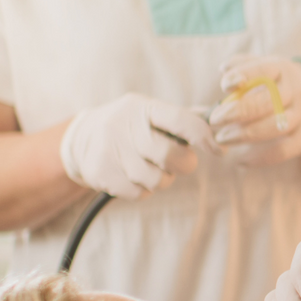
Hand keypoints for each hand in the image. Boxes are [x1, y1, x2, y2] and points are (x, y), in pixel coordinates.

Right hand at [59, 93, 213, 199]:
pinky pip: (139, 193)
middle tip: (179, 163)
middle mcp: (125, 125)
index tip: (218, 149)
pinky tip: (133, 176)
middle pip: (170, 156)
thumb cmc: (130, 126)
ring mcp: (110, 149)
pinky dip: (143, 190)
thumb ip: (184, 118)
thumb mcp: (151, 113)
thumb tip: (219, 120)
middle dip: (183, 164)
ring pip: (156, 179)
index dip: (204, 136)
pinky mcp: (101, 172)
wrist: (81, 138)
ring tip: (151, 167)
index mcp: (144, 107)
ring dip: (162, 179)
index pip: (180, 119)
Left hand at [210, 57, 300, 164]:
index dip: (244, 76)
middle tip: (215, 120)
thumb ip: (245, 67)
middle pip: (267, 101)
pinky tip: (241, 161)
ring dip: (246, 134)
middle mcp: (296, 89)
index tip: (224, 86)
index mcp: (282, 69)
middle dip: (238, 111)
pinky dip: (261, 158)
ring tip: (223, 139)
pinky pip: (283, 150)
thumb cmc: (281, 87)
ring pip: (274, 126)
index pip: (263, 69)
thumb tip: (223, 69)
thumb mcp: (269, 70)